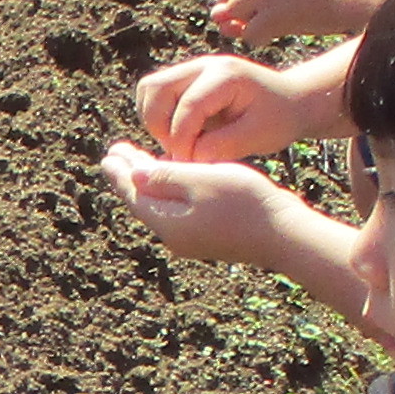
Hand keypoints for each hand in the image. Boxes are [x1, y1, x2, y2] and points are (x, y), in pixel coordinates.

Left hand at [96, 143, 335, 287]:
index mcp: (167, 223)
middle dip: (132, 175)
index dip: (121, 172)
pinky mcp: (209, 238)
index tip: (109, 153)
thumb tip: (133, 176)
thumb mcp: (202, 180)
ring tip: (140, 162)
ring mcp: (192, 240)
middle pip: (145, 201)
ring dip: (151, 182)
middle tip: (116, 153)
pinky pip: (178, 211)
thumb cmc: (245, 203)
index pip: (134, 194)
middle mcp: (174, 237)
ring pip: (162, 206)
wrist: (285, 234)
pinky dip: (170, 191)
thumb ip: (165, 176)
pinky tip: (174, 180)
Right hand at [136, 48, 310, 162]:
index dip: (182, 141)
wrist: (289, 101)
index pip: (187, 107)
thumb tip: (187, 156)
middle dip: (159, 127)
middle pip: (155, 88)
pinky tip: (179, 135)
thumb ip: (222, 146)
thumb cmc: (277, 119)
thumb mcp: (257, 137)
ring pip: (149, 89)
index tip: (190, 163)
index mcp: (226, 75)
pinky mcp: (186, 79)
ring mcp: (192, 69)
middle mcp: (204, 65)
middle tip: (179, 151)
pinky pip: (154, 94)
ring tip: (178, 143)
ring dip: (154, 121)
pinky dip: (157, 117)